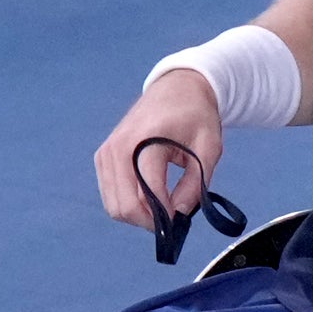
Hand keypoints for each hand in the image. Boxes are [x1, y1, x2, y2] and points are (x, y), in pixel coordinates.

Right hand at [97, 68, 225, 230]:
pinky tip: (151, 197)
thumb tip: (179, 214)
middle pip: (124, 206)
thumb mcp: (209, 147)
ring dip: (140, 215)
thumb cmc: (196, 116)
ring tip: (165, 206)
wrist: (176, 89)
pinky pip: (111, 196)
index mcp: (145, 140)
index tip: (183, 222)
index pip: (148, 193)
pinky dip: (130, 205)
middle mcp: (118, 148)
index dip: (166, 216)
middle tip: (174, 220)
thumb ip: (196, 183)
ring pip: (114, 206)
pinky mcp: (103, 158)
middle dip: (151, 221)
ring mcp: (106, 153)